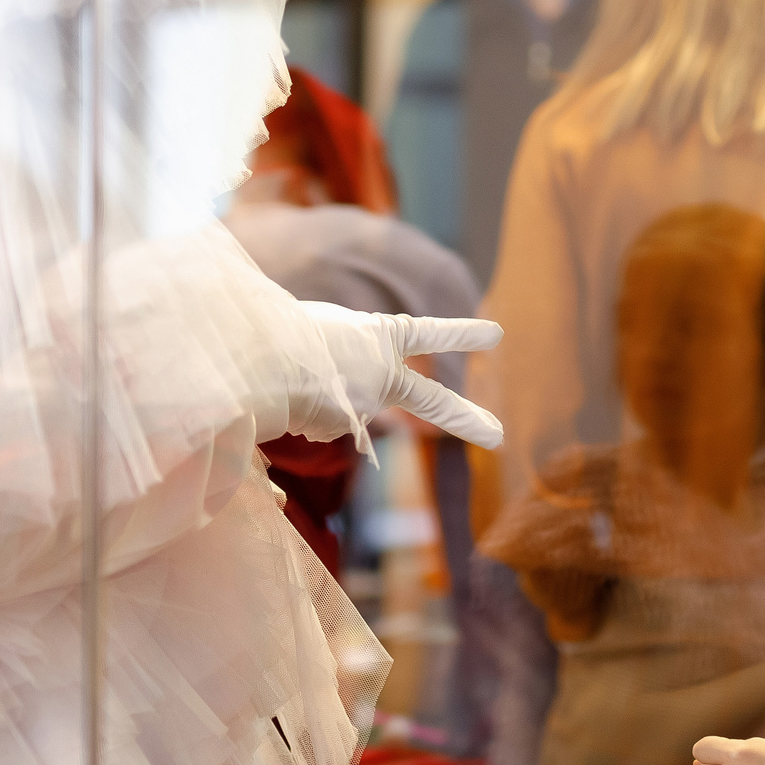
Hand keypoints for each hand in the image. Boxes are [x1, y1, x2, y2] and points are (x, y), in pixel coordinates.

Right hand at [284, 305, 503, 448]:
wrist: (267, 354)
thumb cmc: (285, 330)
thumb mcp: (327, 329)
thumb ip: (349, 356)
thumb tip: (347, 405)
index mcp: (380, 335)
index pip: (428, 333)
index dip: (461, 334)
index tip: (497, 334)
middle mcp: (383, 374)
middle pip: (432, 402)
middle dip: (466, 419)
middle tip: (498, 435)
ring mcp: (368, 405)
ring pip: (343, 411)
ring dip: (317, 400)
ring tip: (301, 380)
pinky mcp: (346, 428)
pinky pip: (318, 423)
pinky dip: (300, 414)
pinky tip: (287, 398)